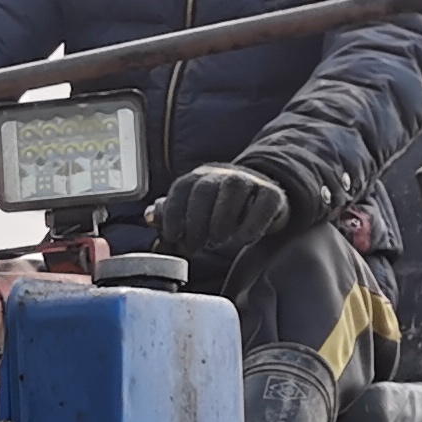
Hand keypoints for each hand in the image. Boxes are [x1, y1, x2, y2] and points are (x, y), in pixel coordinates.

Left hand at [152, 162, 291, 268]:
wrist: (258, 196)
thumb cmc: (217, 208)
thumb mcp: (191, 211)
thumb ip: (169, 215)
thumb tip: (150, 216)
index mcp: (198, 178)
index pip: (181, 188)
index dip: (172, 213)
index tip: (172, 236)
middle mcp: (221, 175)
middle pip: (205, 190)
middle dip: (196, 221)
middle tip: (196, 246)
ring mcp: (249, 181)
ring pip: (234, 190)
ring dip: (222, 220)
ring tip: (217, 241)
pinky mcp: (272, 193)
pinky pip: (263, 202)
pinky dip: (253, 223)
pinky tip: (244, 238)